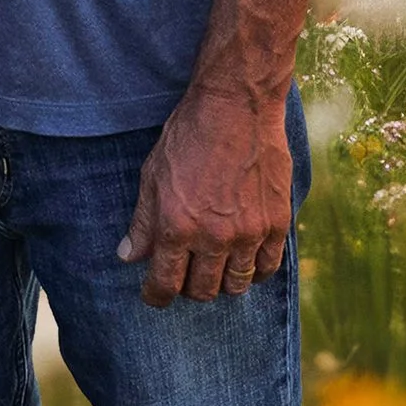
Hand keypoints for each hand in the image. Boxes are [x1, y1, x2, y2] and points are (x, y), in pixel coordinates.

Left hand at [117, 86, 292, 306]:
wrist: (236, 109)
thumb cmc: (187, 137)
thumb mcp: (152, 176)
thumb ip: (142, 222)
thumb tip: (128, 258)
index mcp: (177, 226)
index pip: (165, 283)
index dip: (156, 296)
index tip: (154, 297)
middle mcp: (214, 237)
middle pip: (203, 290)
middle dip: (189, 288)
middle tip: (184, 276)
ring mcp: (250, 233)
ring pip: (236, 284)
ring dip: (222, 282)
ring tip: (213, 269)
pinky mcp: (277, 224)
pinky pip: (267, 267)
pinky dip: (254, 271)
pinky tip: (243, 261)